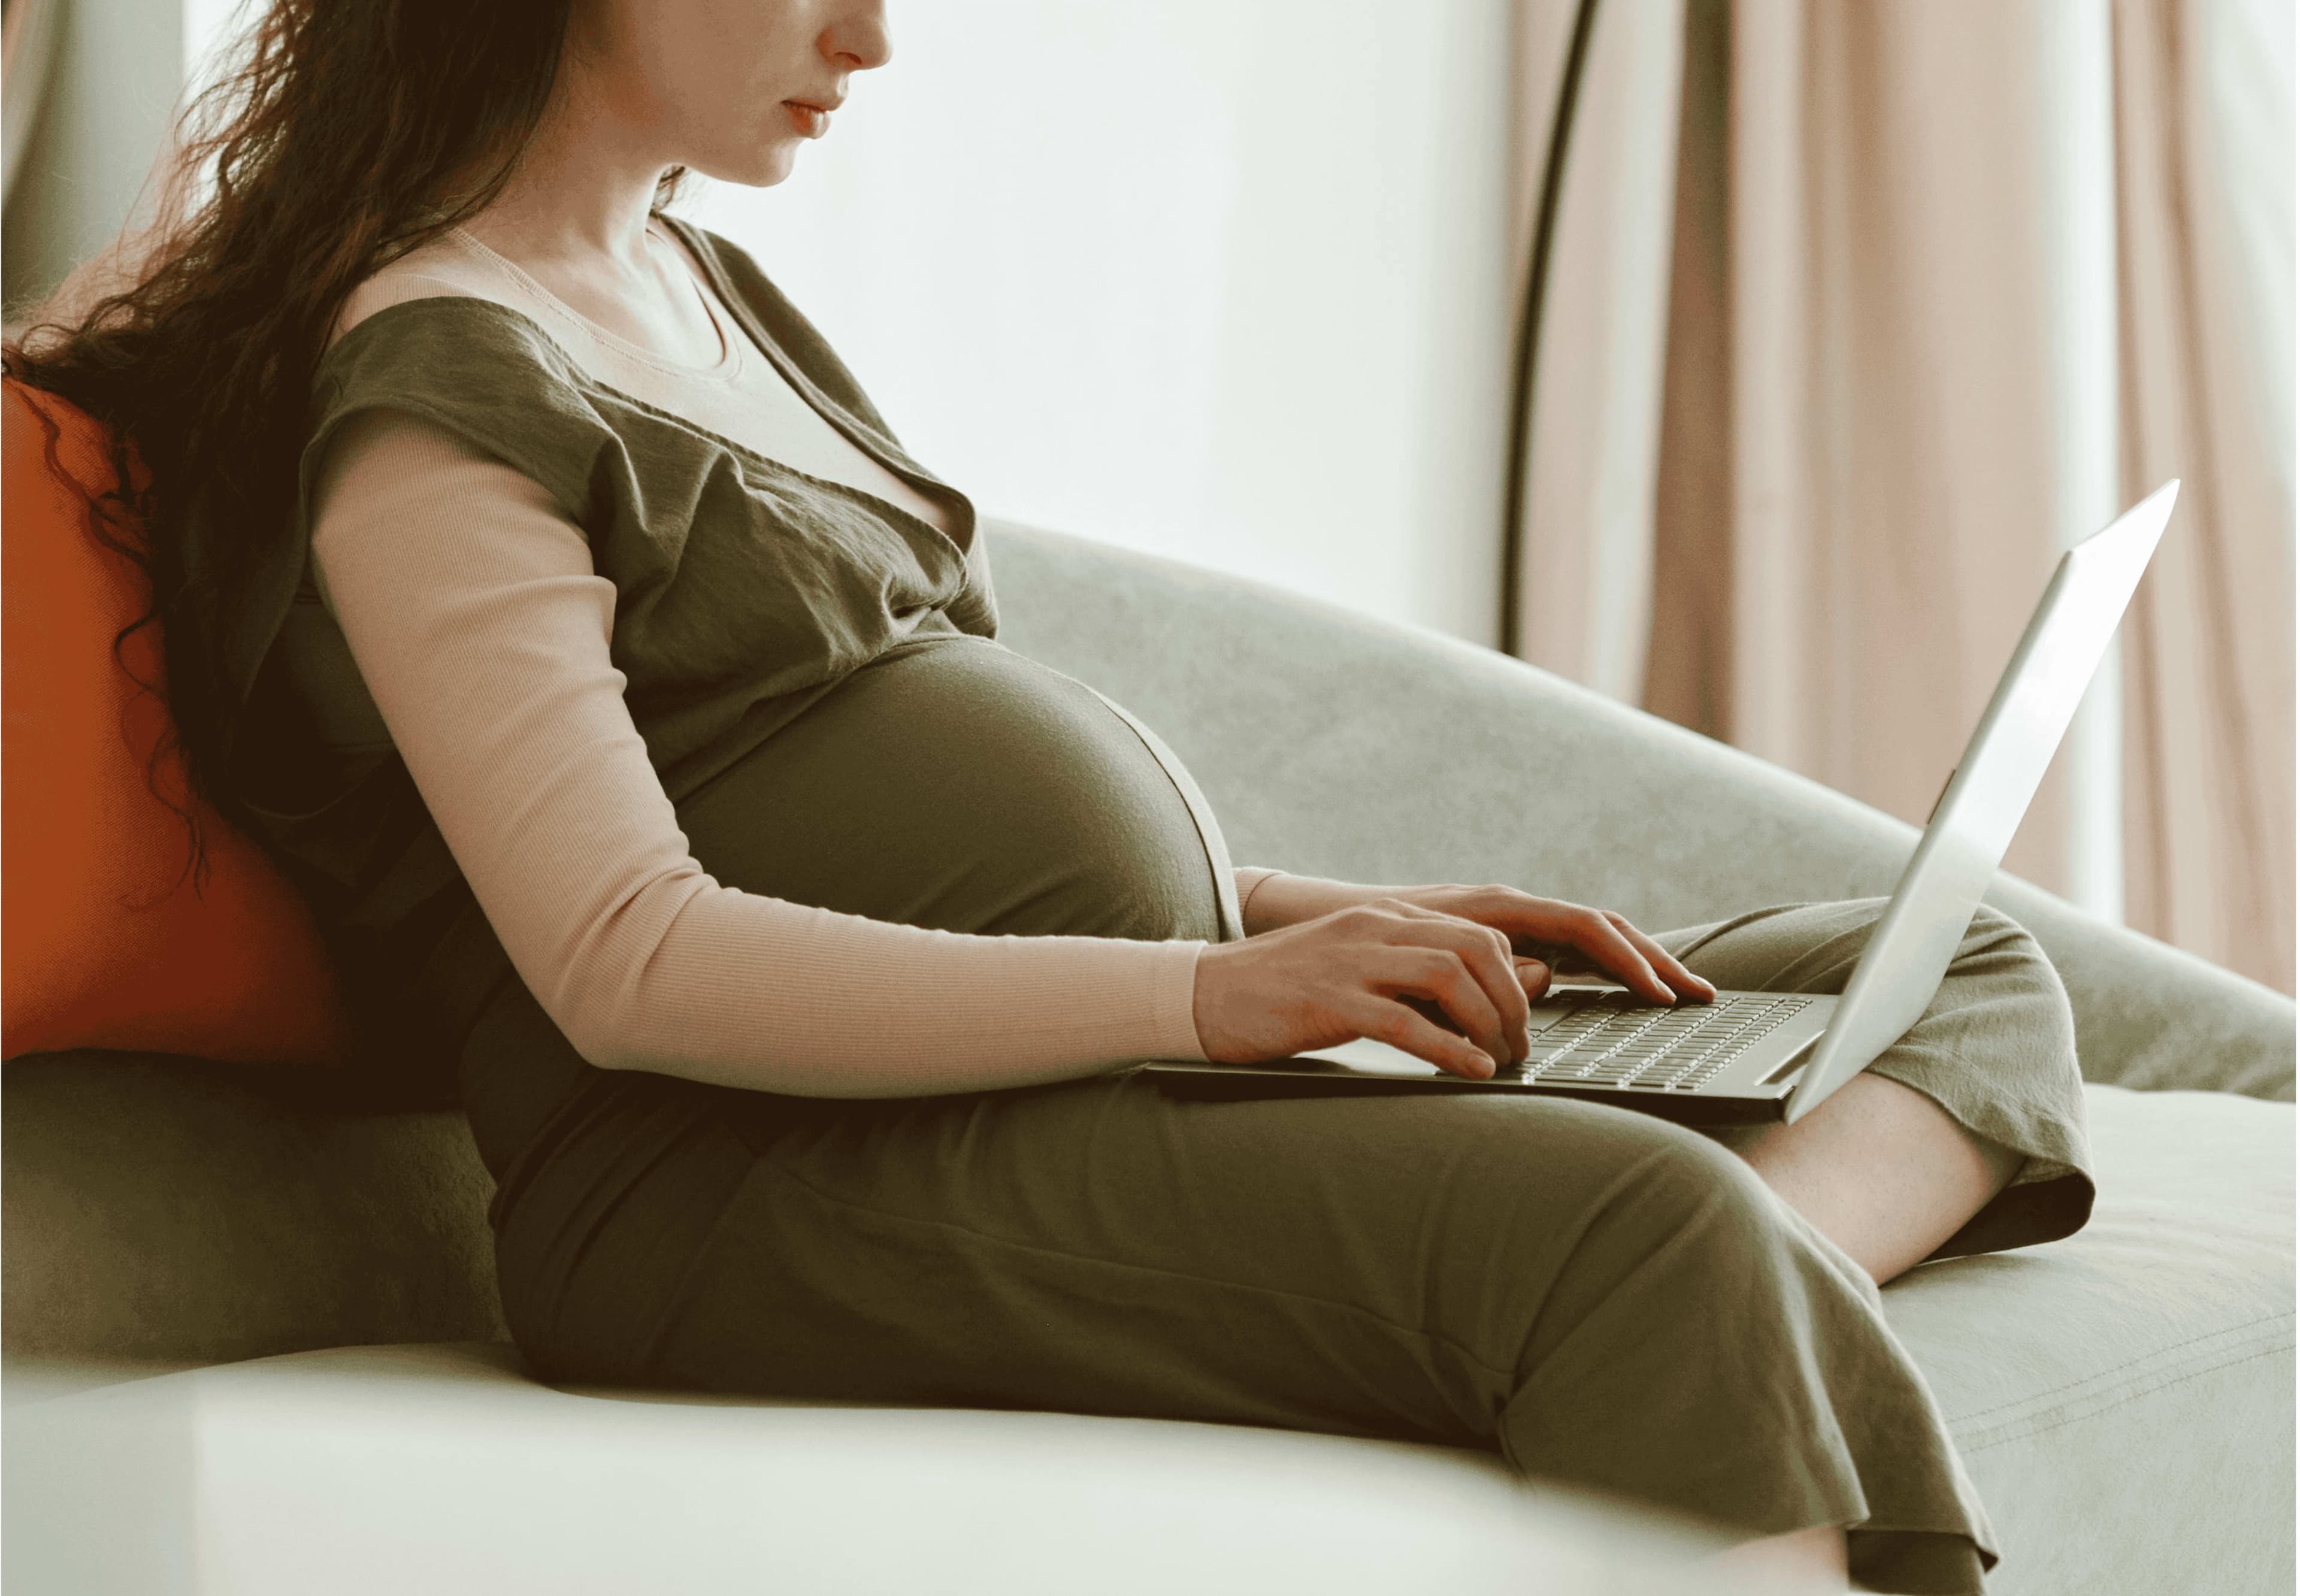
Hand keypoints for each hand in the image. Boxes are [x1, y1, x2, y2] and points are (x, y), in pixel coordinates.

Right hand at [1193, 898, 1539, 1079]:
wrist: (1205, 993)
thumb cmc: (1285, 991)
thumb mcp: (1361, 973)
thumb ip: (1423, 978)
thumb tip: (1501, 987)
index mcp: (1384, 918)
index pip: (1479, 932)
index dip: (1513, 978)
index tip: (1517, 1021)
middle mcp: (1373, 928)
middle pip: (1475, 948)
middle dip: (1510, 1000)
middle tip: (1517, 1044)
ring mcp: (1349, 961)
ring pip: (1447, 976)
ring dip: (1486, 1023)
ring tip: (1497, 1059)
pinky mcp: (1327, 1000)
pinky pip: (1403, 1021)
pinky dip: (1448, 1048)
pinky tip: (1470, 1070)